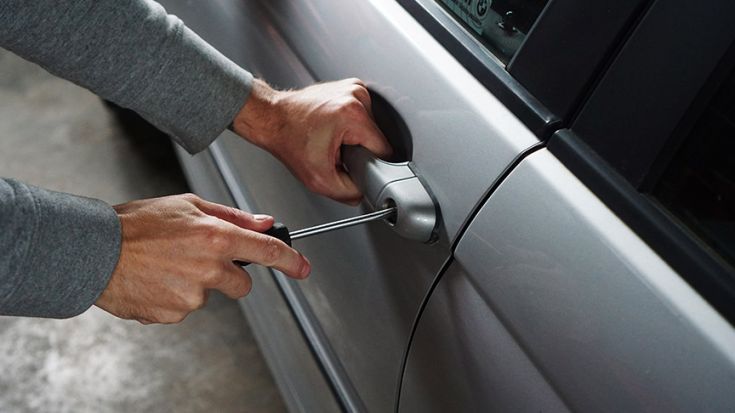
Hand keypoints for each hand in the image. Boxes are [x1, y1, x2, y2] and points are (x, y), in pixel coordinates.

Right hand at [95, 194, 309, 323]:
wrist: (94, 251)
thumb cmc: (137, 224)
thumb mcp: (188, 205)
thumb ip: (232, 216)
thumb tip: (264, 223)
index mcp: (216, 237)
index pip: (267, 252)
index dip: (291, 261)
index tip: (302, 268)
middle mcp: (208, 268)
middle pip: (242, 284)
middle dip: (229, 275)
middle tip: (198, 259)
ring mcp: (192, 295)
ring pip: (209, 295)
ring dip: (195, 284)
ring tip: (166, 265)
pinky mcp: (174, 314)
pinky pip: (185, 308)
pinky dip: (174, 297)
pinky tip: (156, 280)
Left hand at [232, 78, 392, 203]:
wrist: (272, 118)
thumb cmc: (288, 140)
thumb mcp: (319, 180)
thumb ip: (348, 193)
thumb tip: (364, 193)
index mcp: (353, 115)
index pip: (384, 149)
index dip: (370, 164)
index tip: (353, 164)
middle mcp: (356, 95)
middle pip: (376, 138)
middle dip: (359, 150)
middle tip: (336, 151)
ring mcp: (354, 88)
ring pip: (370, 127)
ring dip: (355, 137)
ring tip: (332, 138)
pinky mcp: (350, 87)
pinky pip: (362, 115)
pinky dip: (351, 125)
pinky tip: (333, 128)